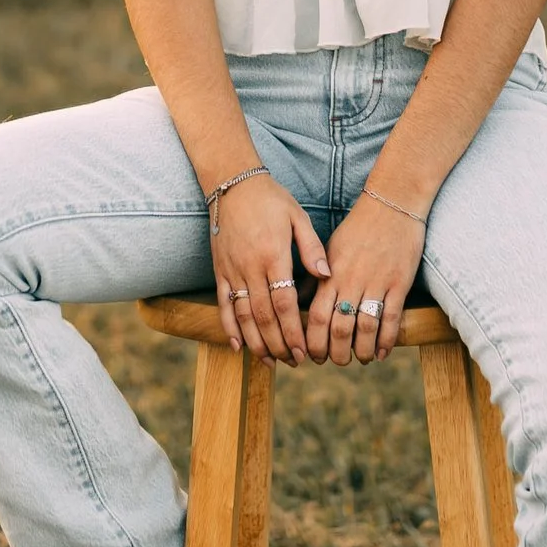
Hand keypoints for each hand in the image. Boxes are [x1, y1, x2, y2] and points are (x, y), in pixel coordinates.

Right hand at [210, 171, 329, 366]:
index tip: (304, 351)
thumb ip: (312, 248)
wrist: (233, 184)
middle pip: (264, 316)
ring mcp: (232, 271)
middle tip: (293, 362)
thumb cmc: (271, 199)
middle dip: (279, 344)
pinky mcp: (220, 270)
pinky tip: (238, 346)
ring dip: (256, 342)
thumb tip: (326, 275)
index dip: (293, 331)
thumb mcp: (298, 217)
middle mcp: (250, 267)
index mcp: (273, 255)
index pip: (284, 303)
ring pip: (243, 315)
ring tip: (270, 362)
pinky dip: (229, 327)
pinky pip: (223, 304)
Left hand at [306, 191, 426, 365]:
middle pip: (338, 329)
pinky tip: (383, 352)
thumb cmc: (358, 228)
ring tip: (361, 359)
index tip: (313, 355)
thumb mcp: (330, 249)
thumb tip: (300, 301)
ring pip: (365, 328)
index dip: (313, 342)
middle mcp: (351, 281)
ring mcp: (376, 282)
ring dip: (362, 351)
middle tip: (336, 361)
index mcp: (330, 273)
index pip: (315, 317)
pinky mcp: (399, 283)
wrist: (391, 204)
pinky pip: (391, 319)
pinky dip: (387, 340)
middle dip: (335, 353)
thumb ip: (316, 277)